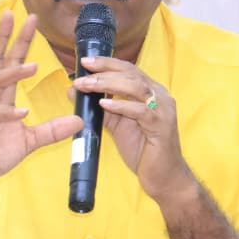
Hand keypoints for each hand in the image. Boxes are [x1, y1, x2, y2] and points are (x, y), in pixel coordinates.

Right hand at [0, 12, 82, 199]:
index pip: (9, 62)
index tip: (32, 20)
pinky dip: (4, 113)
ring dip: (12, 73)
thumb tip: (78, 121)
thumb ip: (50, 130)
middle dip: (7, 39)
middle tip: (19, 16)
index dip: (20, 41)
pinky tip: (21, 112)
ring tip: (33, 66)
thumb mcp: (26, 142)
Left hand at [71, 56, 196, 201]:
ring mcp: (163, 110)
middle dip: (104, 71)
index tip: (85, 61)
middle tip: (82, 74)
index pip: (128, 69)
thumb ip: (100, 108)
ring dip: (108, 84)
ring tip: (87, 86)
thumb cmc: (143, 150)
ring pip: (136, 87)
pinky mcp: (161, 126)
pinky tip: (105, 103)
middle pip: (131, 74)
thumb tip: (75, 91)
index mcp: (151, 92)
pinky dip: (122, 105)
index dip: (107, 63)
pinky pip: (141, 111)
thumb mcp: (117, 125)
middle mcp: (159, 96)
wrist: (164, 176)